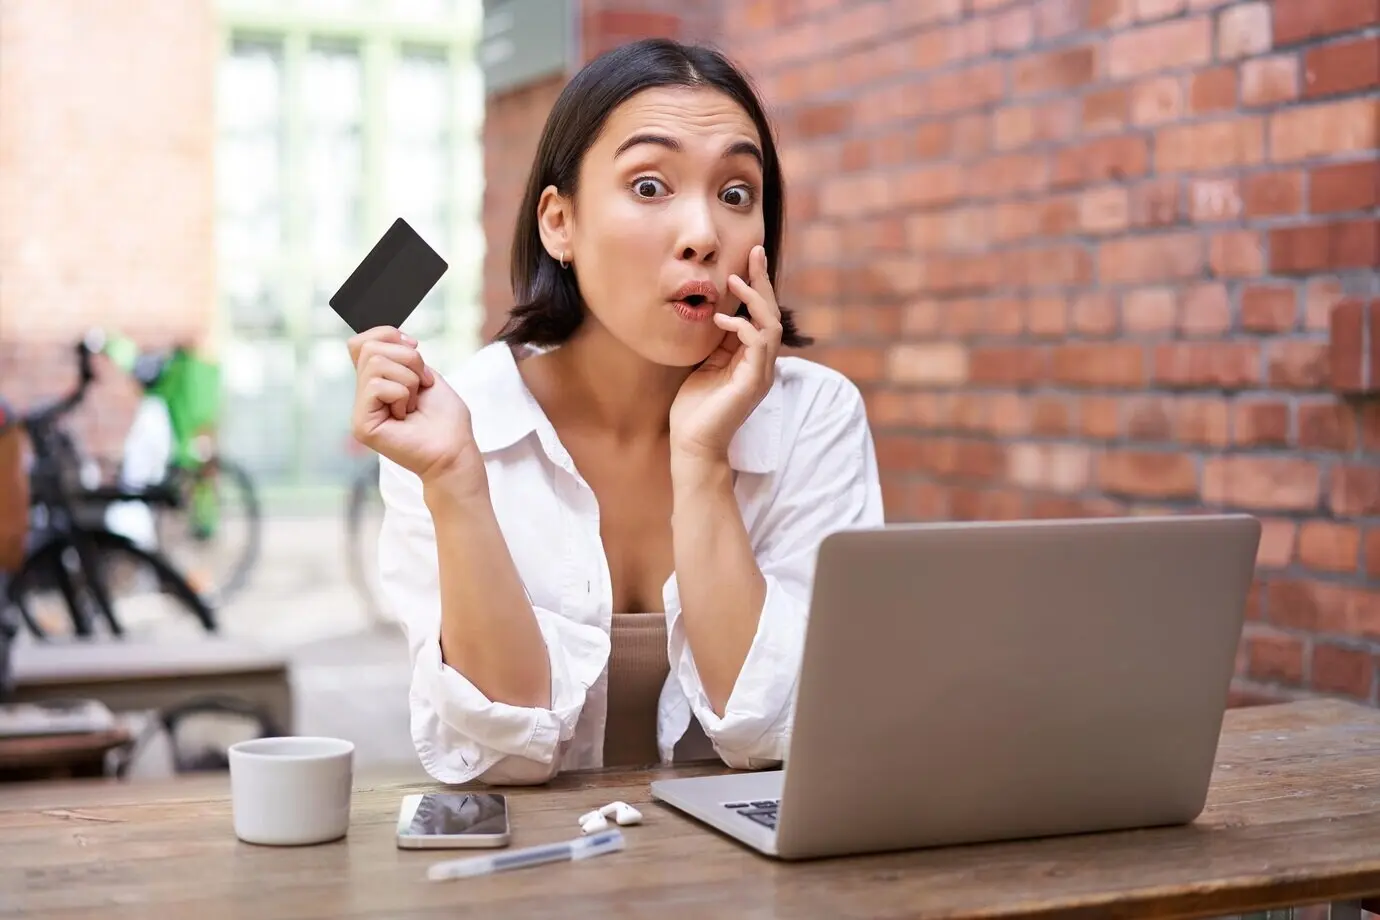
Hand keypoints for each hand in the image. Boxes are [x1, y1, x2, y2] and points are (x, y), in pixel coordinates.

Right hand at [348, 327, 483, 490]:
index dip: (387, 335)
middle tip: (422, 385)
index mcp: (377, 383)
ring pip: (375, 364)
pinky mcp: (362, 425)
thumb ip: (399, 355)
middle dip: (408, 359)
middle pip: (369, 348)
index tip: (415, 347)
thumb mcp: (424, 374)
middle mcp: (364, 397)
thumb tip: (384, 336)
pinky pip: (377, 386)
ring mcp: (361, 411)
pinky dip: (402, 394)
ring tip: (414, 404)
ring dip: (408, 379)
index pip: (361, 343)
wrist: (455, 450)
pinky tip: (406, 415)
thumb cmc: (446, 419)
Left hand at [669, 245, 781, 462]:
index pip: (761, 315)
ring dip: (754, 300)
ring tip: (735, 282)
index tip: (749, 258)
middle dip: (763, 282)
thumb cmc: (695, 409)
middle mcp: (762, 364)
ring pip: (770, 326)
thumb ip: (716, 342)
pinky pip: (757, 345)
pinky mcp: (753, 383)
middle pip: (772, 314)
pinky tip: (721, 320)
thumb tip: (716, 312)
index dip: (757, 286)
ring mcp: (761, 374)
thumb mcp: (705, 364)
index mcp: (751, 359)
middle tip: (754, 253)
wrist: (693, 445)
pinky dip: (742, 327)